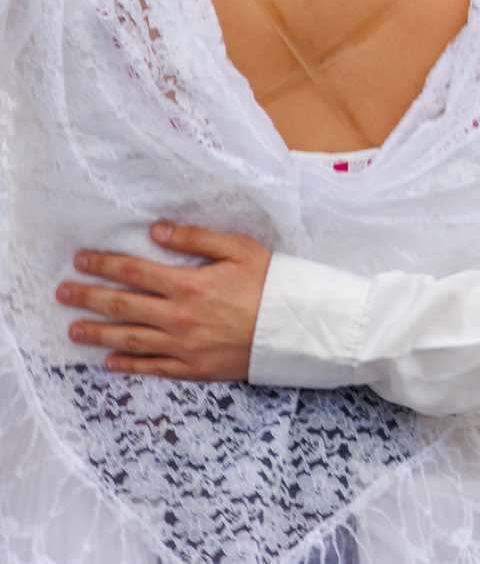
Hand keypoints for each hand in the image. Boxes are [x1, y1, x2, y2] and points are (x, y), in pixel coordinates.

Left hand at [55, 222, 270, 380]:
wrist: (298, 328)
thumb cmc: (273, 283)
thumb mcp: (241, 249)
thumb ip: (197, 238)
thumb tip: (157, 230)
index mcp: (188, 284)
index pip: (133, 272)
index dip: (103, 264)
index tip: (80, 260)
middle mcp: (178, 317)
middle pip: (122, 306)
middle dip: (88, 298)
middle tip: (63, 293)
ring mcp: (183, 346)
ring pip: (129, 339)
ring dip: (97, 334)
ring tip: (74, 330)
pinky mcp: (194, 368)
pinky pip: (153, 367)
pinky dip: (128, 365)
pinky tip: (110, 362)